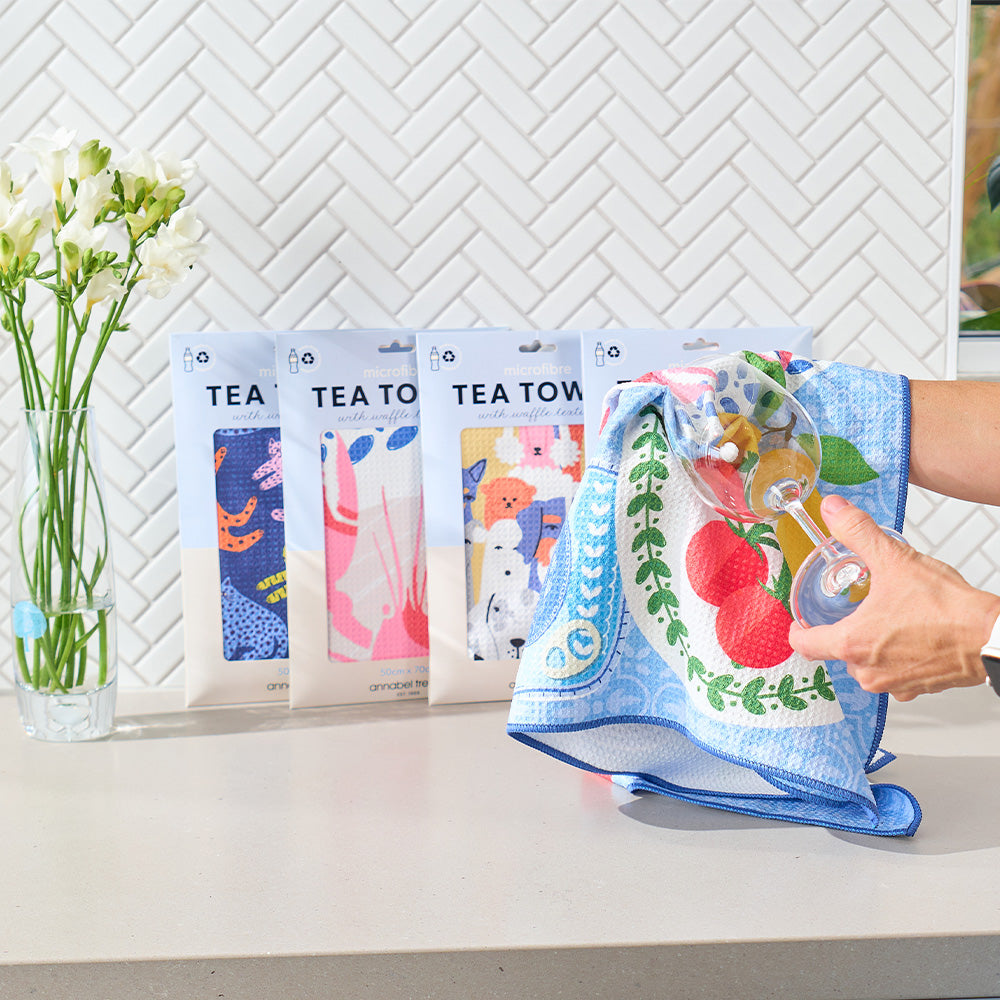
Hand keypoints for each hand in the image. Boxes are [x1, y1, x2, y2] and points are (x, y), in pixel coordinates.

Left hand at [787, 495, 999, 700]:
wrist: (991, 637)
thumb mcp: (894, 560)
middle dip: (847, 629)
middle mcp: (868, 671)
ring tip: (890, 619)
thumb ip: (858, 532)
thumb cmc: (947, 609)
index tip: (799, 623)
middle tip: (861, 608)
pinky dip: (897, 657)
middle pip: (838, 651)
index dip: (798, 631)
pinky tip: (910, 637)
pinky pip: (895, 674)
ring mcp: (893, 684)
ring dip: (873, 644)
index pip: (805, 645)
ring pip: (867, 663)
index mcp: (852, 643)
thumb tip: (834, 510)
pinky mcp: (918, 688)